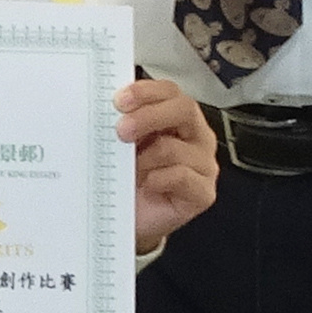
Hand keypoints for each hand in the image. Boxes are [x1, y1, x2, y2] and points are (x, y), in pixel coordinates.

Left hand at [119, 75, 218, 245]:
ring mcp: (203, 165)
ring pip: (175, 148)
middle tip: (121, 130)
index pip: (170, 92)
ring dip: (144, 159)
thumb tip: (107, 108)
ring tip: (128, 171)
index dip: (146, 92)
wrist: (132, 220)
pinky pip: (180, 176)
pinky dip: (156, 180)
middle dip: (149, 116)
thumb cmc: (130, 180)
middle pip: (183, 110)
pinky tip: (145, 185)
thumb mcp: (123, 146)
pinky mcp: (203, 193)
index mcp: (177, 119)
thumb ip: (123, 124)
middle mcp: (195, 138)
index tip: (120, 100)